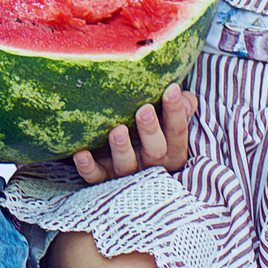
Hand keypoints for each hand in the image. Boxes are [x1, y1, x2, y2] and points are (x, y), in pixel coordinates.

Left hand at [71, 85, 195, 182]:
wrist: (117, 151)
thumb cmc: (147, 129)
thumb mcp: (165, 119)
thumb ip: (179, 108)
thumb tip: (186, 98)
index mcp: (170, 150)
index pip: (178, 133)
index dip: (176, 113)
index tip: (172, 89)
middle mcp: (150, 164)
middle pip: (155, 152)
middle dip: (150, 131)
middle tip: (144, 110)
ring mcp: (126, 172)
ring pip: (126, 166)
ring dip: (121, 150)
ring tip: (117, 131)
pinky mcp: (103, 177)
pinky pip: (95, 176)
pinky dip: (87, 167)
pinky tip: (80, 154)